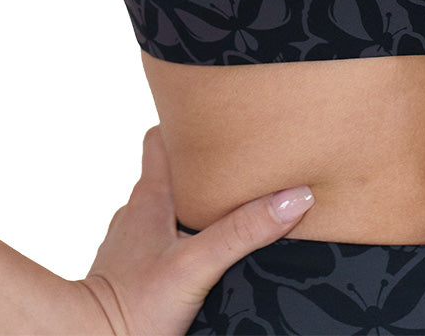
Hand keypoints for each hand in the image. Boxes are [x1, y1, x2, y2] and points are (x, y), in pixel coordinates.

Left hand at [74, 126, 313, 335]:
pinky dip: (186, 241)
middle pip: (172, 173)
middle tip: (243, 161)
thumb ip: (244, 230)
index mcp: (150, 198)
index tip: (217, 114)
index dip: (185, 123)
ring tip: (235, 208)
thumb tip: (295, 195)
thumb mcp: (196, 265)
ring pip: (169, 210)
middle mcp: (138, 216)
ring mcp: (133, 247)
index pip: (160, 138)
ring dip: (197, 206)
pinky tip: (209, 257)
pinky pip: (164, 245)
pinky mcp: (136, 278)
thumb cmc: (129, 309)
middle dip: (205, 167)